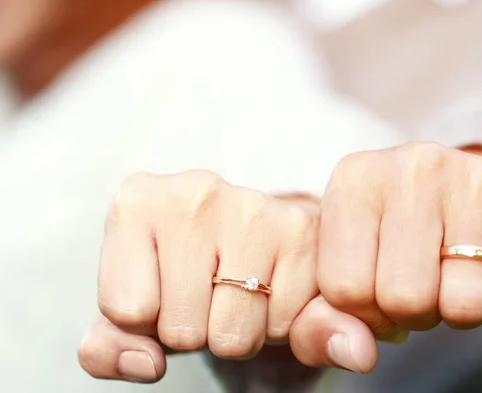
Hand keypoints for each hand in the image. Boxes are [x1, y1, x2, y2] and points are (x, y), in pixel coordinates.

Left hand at [78, 170, 321, 381]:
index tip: (162, 290)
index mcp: (139, 202)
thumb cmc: (181, 270)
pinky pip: (282, 327)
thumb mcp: (129, 307)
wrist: (247, 231)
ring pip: (234, 336)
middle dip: (194, 331)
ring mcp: (253, 206)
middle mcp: (195, 192)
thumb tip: (147, 363)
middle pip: (182, 329)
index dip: (146, 321)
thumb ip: (108, 346)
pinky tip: (269, 286)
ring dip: (235, 332)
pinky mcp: (300, 229)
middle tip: (205, 295)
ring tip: (236, 292)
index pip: (127, 312)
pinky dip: (275, 323)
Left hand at [317, 142, 481, 335]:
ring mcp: (474, 176)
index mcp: (354, 181)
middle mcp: (411, 167)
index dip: (367, 313)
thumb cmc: (400, 236)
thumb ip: (321, 320)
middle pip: (404, 299)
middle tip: (425, 284)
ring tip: (456, 276)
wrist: (477, 189)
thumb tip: (355, 354)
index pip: (344, 289)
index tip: (382, 295)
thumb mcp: (347, 264)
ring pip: (464, 304)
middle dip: (415, 313)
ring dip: (461, 310)